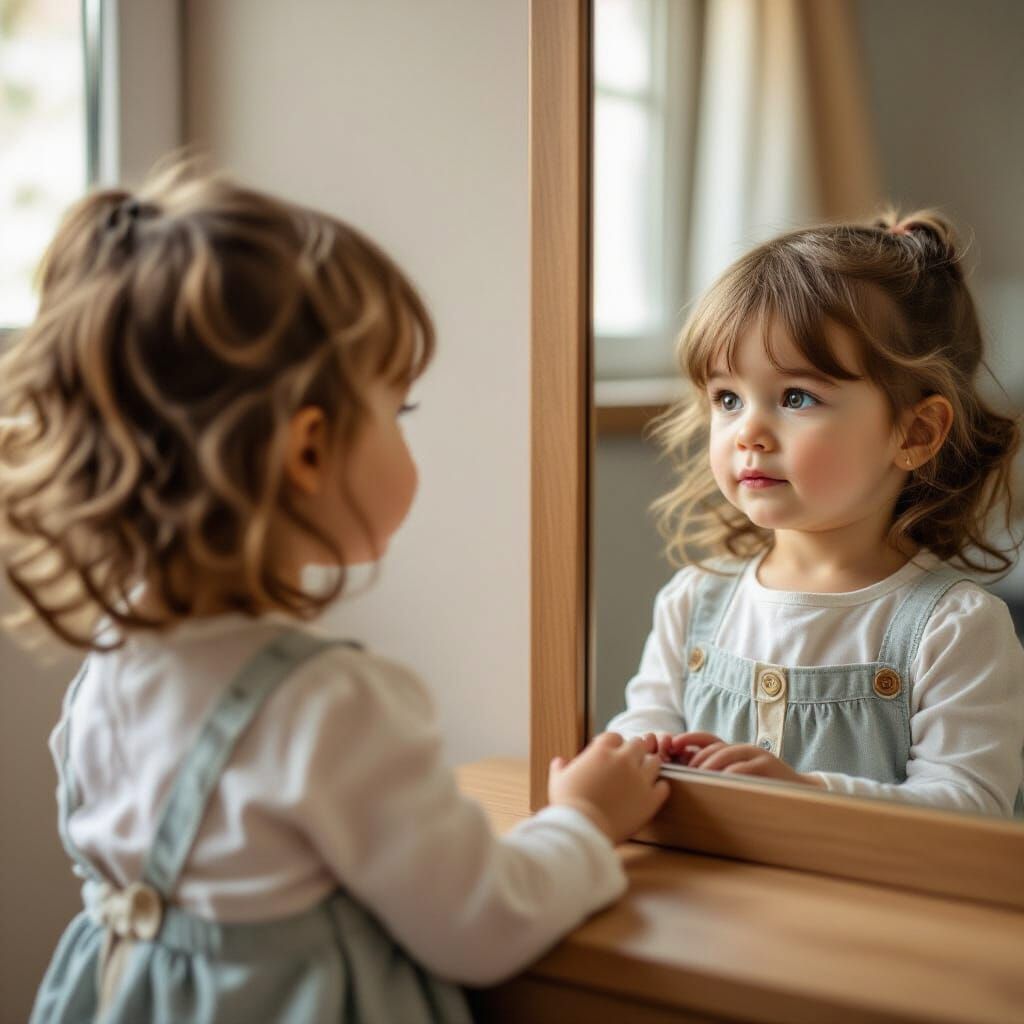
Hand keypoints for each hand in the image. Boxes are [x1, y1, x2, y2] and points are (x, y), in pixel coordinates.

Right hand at [548, 732, 669, 844]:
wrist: (584, 829)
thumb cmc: (568, 805)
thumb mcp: (558, 781)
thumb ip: (560, 768)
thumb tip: (559, 762)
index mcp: (602, 751)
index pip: (614, 736)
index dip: (612, 745)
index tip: (609, 755)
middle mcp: (623, 760)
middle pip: (638, 744)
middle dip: (634, 752)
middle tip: (628, 765)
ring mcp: (640, 778)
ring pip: (655, 761)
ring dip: (649, 766)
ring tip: (641, 777)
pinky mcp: (651, 799)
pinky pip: (664, 786)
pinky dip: (659, 788)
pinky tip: (651, 793)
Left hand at [667, 731, 824, 787]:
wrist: (802, 792)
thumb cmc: (765, 788)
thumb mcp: (740, 778)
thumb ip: (719, 774)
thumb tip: (687, 775)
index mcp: (735, 750)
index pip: (707, 738)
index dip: (688, 738)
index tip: (671, 744)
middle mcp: (744, 748)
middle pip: (713, 746)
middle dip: (695, 756)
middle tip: (682, 771)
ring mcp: (756, 755)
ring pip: (726, 754)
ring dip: (708, 765)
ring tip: (696, 777)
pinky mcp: (767, 765)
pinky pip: (743, 767)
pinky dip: (729, 774)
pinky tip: (719, 783)